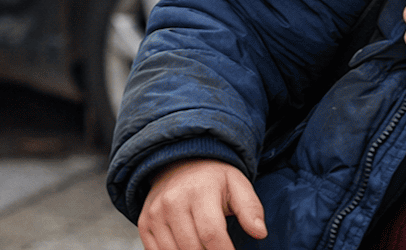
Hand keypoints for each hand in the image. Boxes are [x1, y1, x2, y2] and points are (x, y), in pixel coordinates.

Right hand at [138, 159, 266, 249]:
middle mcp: (174, 201)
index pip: (212, 233)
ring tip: (206, 247)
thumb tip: (260, 232)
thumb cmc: (213, 178)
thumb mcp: (237, 184)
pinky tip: (187, 246)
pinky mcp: (145, 223)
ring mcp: (156, 213)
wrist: (180, 163)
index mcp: (200, 190)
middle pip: (192, 247)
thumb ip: (250, 208)